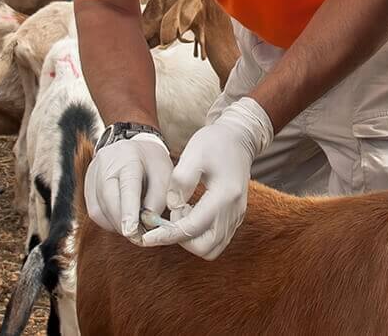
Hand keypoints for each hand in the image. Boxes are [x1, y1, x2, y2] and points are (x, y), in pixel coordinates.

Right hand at [85, 133, 173, 237]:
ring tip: (132, 228)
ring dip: (116, 224)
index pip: (127, 186)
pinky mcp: (86, 184)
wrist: (134, 147)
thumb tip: (147, 225)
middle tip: (138, 237)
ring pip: (99, 208)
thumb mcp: (165, 175)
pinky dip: (108, 221)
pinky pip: (94, 210)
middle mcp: (106, 163)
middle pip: (109, 199)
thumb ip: (158, 200)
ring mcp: (92, 173)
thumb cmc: (152, 163)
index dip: (129, 211)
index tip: (131, 231)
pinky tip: (121, 221)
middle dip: (122, 223)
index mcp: (129, 156)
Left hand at [141, 98, 273, 259]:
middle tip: (169, 218)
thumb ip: (181, 180)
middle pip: (204, 247)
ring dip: (191, 239)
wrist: (238, 139)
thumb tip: (172, 206)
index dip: (167, 235)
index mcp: (224, 196)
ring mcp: (237, 216)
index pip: (192, 228)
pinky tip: (191, 213)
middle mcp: (234, 211)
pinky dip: (200, 235)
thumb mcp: (194, 153)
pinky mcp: (235, 217)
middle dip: (181, 239)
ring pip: (212, 248)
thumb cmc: (214, 143)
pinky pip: (217, 240)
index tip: (148, 238)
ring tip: (181, 213)